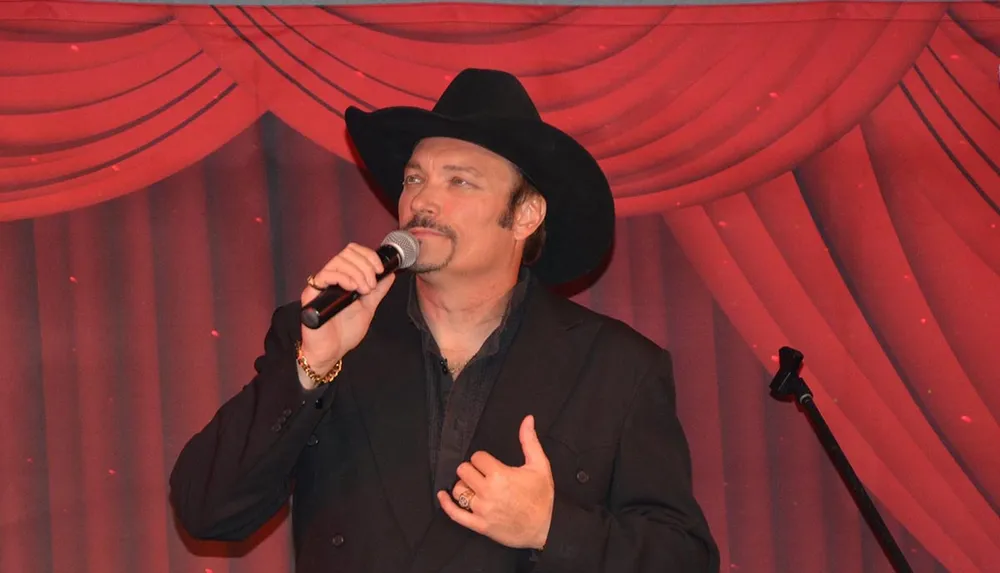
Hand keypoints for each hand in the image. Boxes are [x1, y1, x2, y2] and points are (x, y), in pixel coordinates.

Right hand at [299, 243, 395, 384]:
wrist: (331, 352)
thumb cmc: (344, 333)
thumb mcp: (368, 308)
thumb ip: (378, 291)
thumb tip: (390, 274)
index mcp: (344, 278)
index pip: (353, 252)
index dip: (369, 256)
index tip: (380, 270)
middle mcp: (332, 278)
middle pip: (347, 253)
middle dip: (365, 265)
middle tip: (371, 284)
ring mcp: (321, 285)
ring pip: (338, 261)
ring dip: (357, 272)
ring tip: (364, 290)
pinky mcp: (311, 294)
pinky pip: (325, 275)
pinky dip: (343, 278)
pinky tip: (352, 288)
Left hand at [437, 415, 553, 549]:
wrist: (545, 529)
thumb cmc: (541, 498)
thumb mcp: (540, 466)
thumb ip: (530, 441)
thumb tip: (527, 419)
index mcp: (500, 475)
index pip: (477, 457)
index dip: (482, 459)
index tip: (489, 464)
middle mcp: (488, 492)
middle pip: (464, 471)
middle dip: (471, 470)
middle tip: (481, 474)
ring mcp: (482, 510)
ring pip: (458, 490)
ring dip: (464, 485)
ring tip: (474, 486)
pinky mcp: (479, 525)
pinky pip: (455, 514)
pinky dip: (446, 504)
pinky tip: (443, 495)